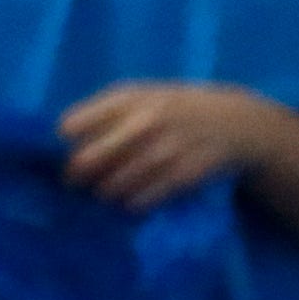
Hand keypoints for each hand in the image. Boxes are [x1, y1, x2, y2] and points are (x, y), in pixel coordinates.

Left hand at [58, 82, 294, 209]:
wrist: (234, 122)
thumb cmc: (176, 108)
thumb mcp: (143, 95)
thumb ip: (106, 111)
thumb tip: (64, 137)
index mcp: (129, 98)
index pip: (75, 124)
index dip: (66, 141)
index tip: (68, 150)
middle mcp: (144, 121)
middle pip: (91, 158)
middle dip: (78, 174)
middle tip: (75, 182)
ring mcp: (165, 149)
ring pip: (116, 182)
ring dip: (105, 192)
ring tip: (105, 193)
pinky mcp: (183, 174)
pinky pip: (145, 197)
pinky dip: (133, 203)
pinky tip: (131, 202)